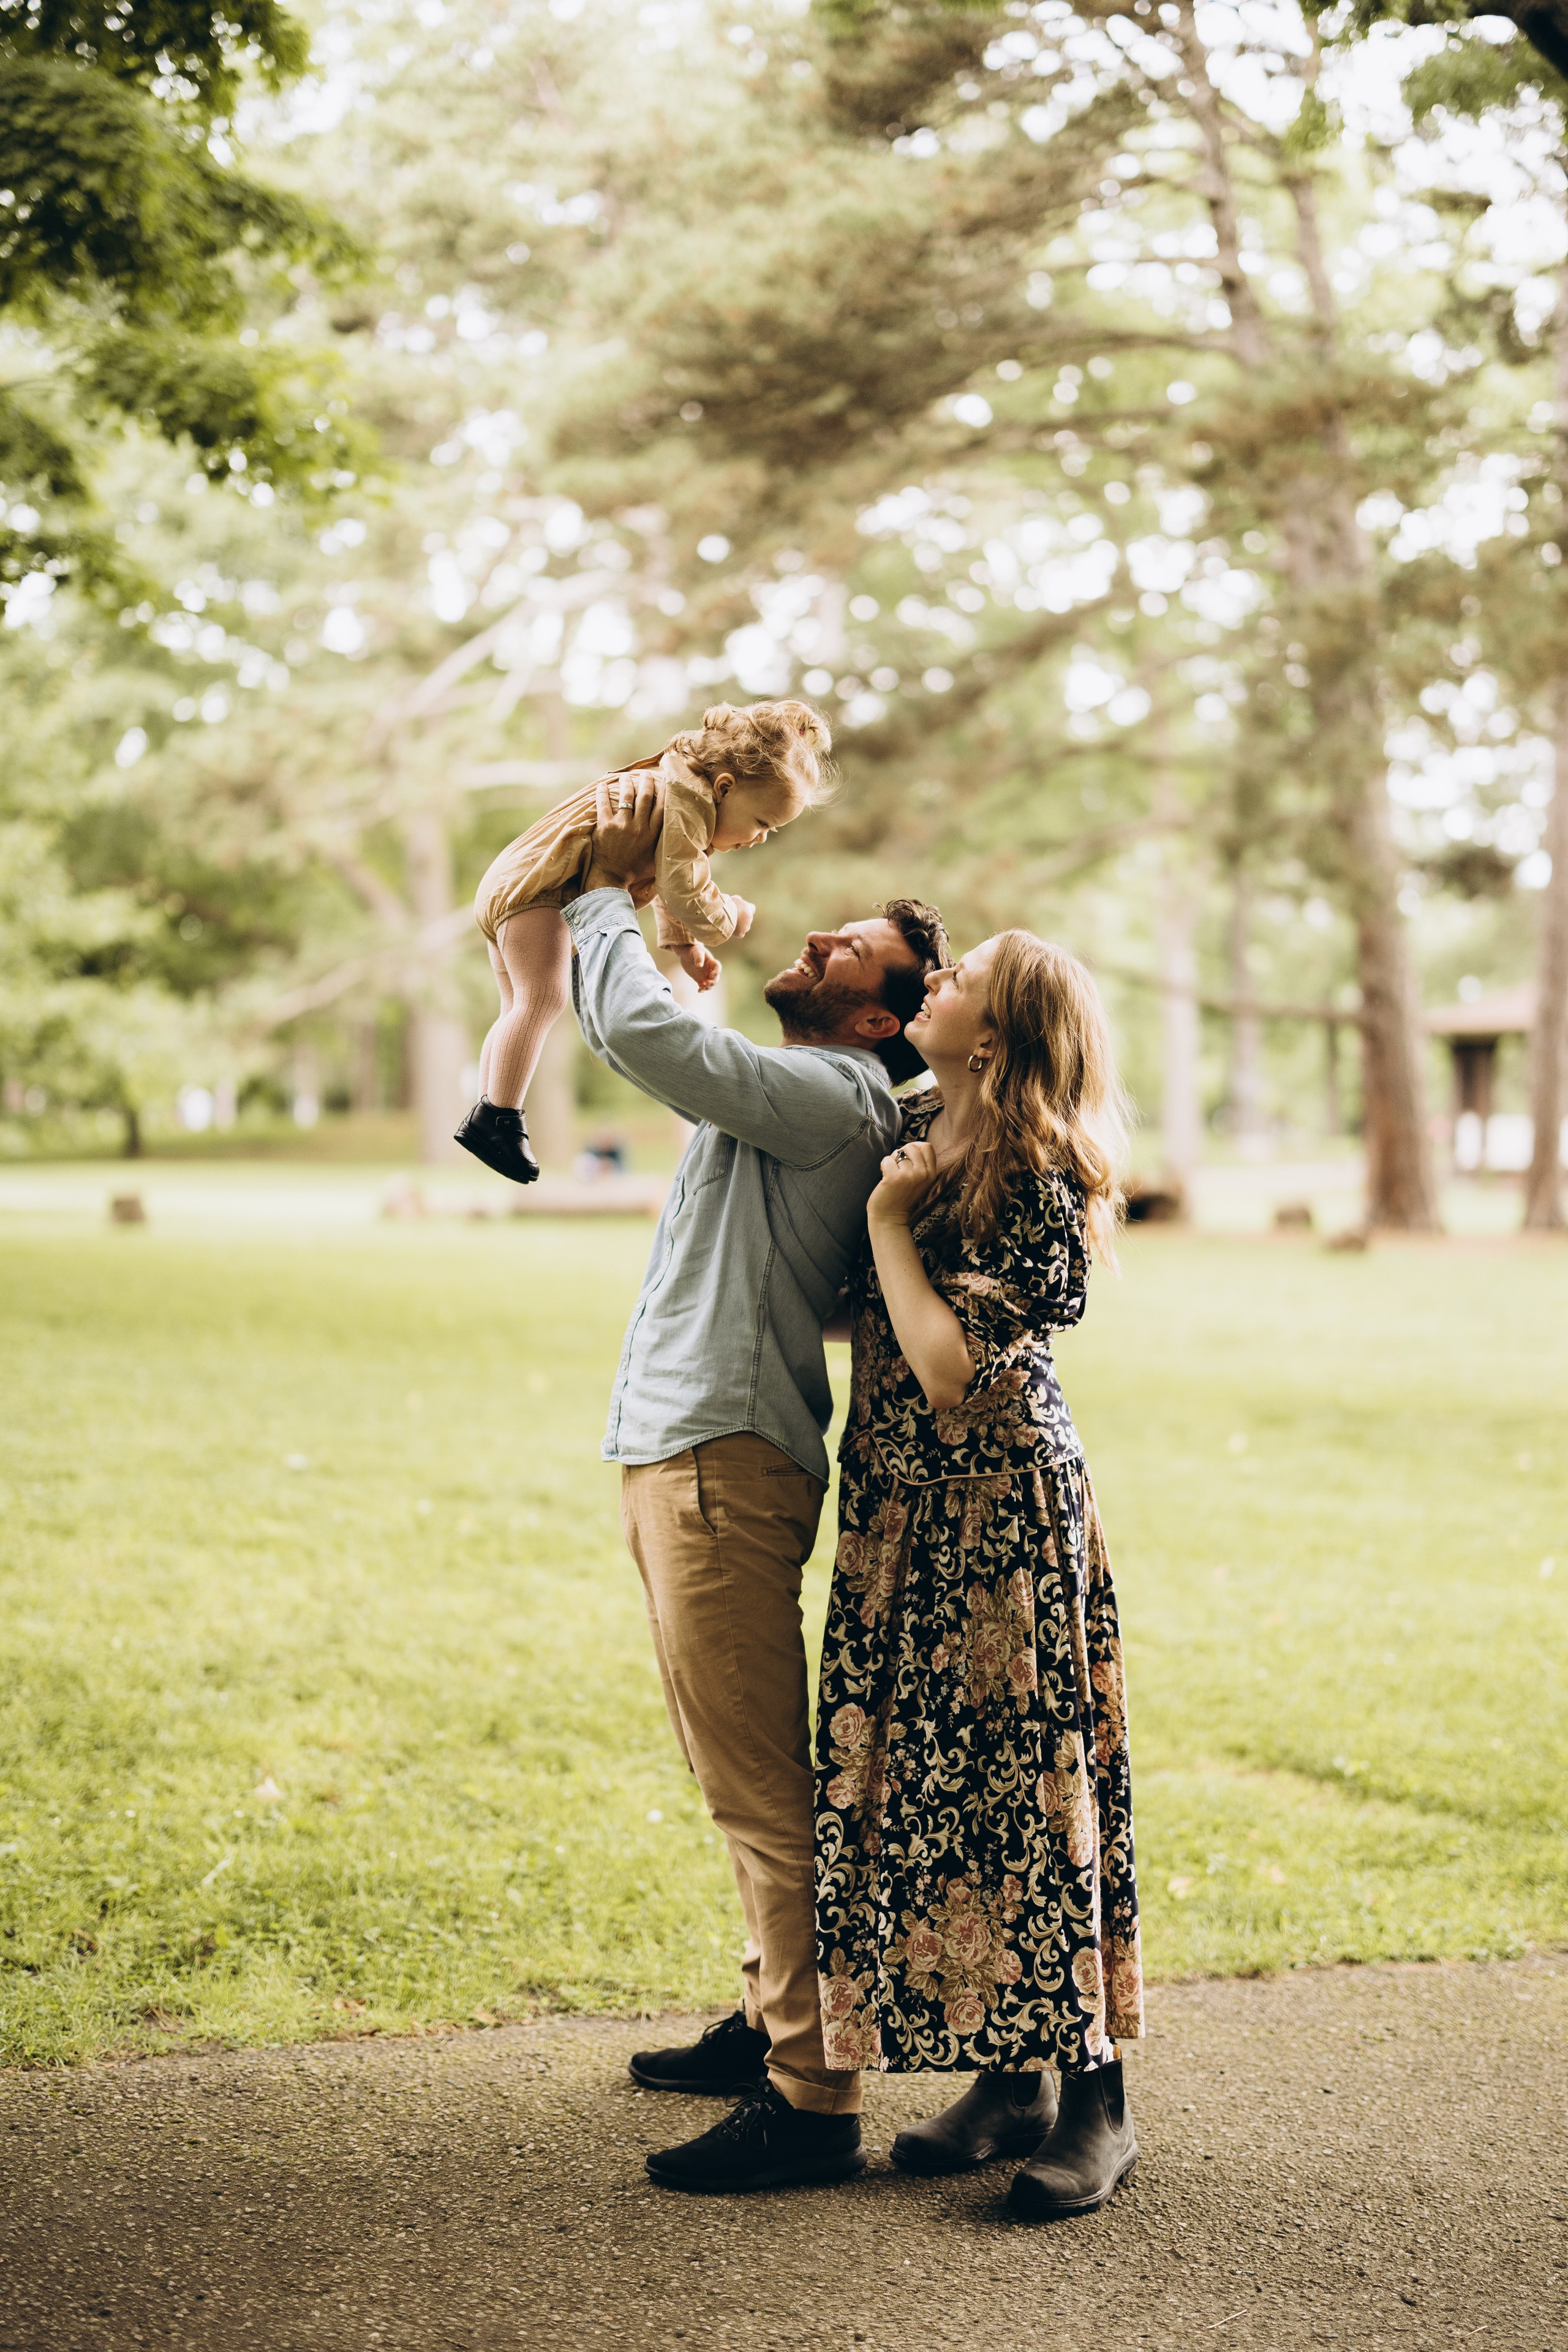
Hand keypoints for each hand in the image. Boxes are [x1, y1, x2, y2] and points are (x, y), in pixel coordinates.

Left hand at [582, 769, 663, 892]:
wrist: (612, 879)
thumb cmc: (634, 872)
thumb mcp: (655, 861)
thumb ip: (665, 848)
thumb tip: (682, 845)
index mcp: (652, 834)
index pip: (661, 807)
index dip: (664, 791)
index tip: (665, 781)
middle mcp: (639, 827)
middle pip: (645, 797)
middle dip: (646, 782)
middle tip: (646, 774)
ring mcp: (622, 825)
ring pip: (626, 797)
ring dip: (627, 784)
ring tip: (626, 777)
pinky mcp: (605, 826)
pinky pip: (603, 804)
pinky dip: (602, 793)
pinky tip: (602, 785)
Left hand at [675, 940, 721, 992]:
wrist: (685, 953)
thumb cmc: (692, 950)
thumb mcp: (696, 951)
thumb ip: (698, 957)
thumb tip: (699, 965)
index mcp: (711, 962)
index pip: (717, 967)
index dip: (716, 972)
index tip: (710, 975)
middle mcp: (709, 969)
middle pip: (716, 977)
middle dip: (713, 982)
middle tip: (707, 983)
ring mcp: (705, 974)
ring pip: (710, 983)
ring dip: (708, 987)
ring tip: (702, 988)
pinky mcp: (699, 978)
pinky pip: (702, 985)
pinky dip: (702, 989)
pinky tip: (699, 991)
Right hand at [728, 896, 755, 939]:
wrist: (724, 914)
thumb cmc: (727, 905)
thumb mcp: (733, 899)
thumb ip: (737, 900)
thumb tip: (739, 899)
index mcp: (748, 908)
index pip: (752, 908)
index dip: (747, 909)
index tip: (742, 910)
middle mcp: (749, 917)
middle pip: (748, 919)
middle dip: (742, 919)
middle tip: (733, 917)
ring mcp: (746, 926)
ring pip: (745, 927)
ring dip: (740, 926)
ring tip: (731, 924)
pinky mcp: (741, 933)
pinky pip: (740, 934)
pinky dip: (737, 933)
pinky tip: (731, 930)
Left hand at [867, 1138, 939, 1228]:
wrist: (890, 1218)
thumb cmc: (902, 1197)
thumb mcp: (919, 1181)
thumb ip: (920, 1165)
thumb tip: (911, 1145)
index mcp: (931, 1174)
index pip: (927, 1146)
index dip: (915, 1146)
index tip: (907, 1156)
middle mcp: (923, 1174)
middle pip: (911, 1147)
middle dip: (901, 1153)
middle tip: (896, 1167)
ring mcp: (909, 1176)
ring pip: (897, 1153)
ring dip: (891, 1161)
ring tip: (890, 1175)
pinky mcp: (894, 1178)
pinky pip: (887, 1160)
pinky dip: (883, 1166)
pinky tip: (884, 1178)